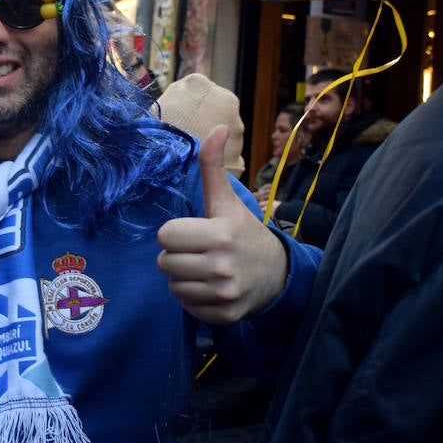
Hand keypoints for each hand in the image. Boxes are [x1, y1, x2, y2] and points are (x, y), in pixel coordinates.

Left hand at [157, 125, 289, 323]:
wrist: (278, 274)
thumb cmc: (245, 233)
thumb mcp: (229, 202)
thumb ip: (214, 168)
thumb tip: (217, 127)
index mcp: (220, 234)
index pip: (166, 236)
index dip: (175, 234)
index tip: (193, 233)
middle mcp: (222, 266)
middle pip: (164, 263)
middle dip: (176, 256)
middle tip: (196, 252)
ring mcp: (224, 294)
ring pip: (173, 287)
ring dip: (183, 279)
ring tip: (203, 270)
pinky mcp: (223, 315)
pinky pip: (187, 307)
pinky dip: (194, 299)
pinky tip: (211, 288)